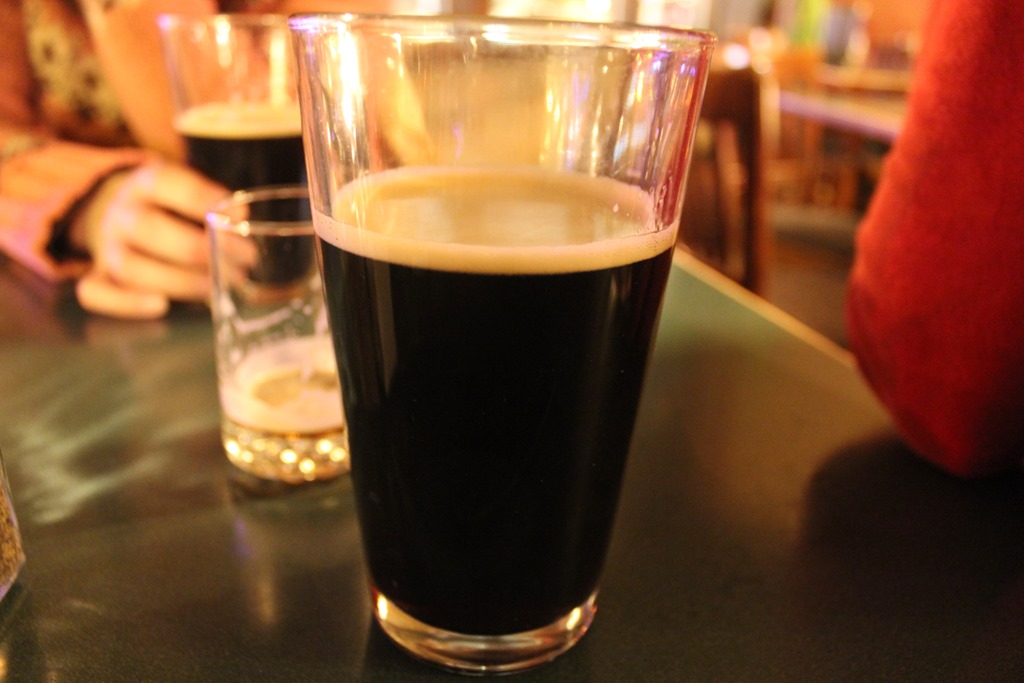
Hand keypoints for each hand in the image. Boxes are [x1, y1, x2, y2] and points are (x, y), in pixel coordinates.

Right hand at [71, 160, 226, 318]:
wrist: (127, 217)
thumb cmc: (174, 209)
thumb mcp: (191, 195)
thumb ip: (214, 205)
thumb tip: (239, 217)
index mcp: (144, 184)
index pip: (163, 182)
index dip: (201, 199)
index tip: (239, 218)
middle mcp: (120, 213)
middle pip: (148, 229)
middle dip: (200, 249)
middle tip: (242, 261)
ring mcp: (107, 247)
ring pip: (130, 267)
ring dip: (179, 281)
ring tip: (219, 287)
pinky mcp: (100, 277)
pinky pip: (96, 293)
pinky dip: (126, 303)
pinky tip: (162, 306)